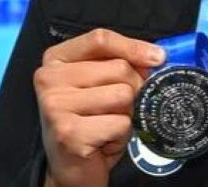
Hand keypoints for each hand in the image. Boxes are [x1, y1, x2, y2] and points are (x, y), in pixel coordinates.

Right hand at [35, 29, 165, 186]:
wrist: (71, 169)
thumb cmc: (88, 122)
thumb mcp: (100, 84)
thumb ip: (121, 64)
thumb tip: (156, 57)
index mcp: (56, 60)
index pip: (100, 39)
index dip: (134, 46)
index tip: (158, 57)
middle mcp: (49, 79)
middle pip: (119, 68)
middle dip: (132, 89)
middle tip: (117, 108)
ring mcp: (56, 106)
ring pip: (123, 95)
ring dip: (126, 114)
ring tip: (107, 124)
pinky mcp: (68, 132)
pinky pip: (120, 123)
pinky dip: (121, 135)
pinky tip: (103, 141)